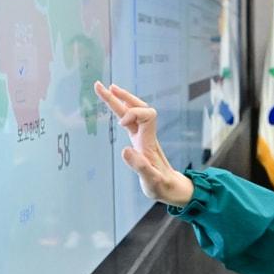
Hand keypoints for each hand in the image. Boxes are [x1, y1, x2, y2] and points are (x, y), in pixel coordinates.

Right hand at [93, 82, 194, 206]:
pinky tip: (116, 105)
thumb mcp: (151, 181)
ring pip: (133, 111)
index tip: (121, 125)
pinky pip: (131, 120)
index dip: (132, 113)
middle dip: (120, 96)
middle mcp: (146, 135)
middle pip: (137, 107)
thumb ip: (140, 167)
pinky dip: (122, 110)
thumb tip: (124, 150)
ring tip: (107, 88)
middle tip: (101, 86)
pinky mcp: (139, 140)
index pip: (146, 114)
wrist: (171, 188)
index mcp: (149, 141)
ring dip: (121, 99)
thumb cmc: (162, 186)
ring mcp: (142, 136)